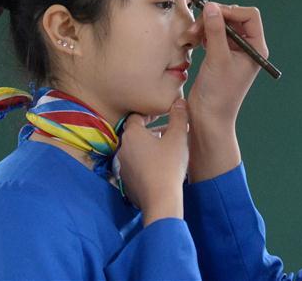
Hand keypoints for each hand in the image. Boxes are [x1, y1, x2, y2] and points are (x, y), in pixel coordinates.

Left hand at [117, 99, 188, 225]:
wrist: (160, 200)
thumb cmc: (169, 165)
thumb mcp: (178, 137)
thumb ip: (179, 116)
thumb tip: (179, 101)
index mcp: (132, 134)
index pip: (136, 116)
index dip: (149, 114)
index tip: (161, 115)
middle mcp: (123, 148)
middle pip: (136, 134)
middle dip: (150, 131)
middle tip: (167, 132)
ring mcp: (122, 166)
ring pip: (135, 150)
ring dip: (148, 148)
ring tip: (166, 150)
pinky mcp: (126, 181)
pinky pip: (135, 166)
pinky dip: (145, 163)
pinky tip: (160, 167)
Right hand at [188, 2, 267, 125]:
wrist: (207, 118)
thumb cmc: (219, 93)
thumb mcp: (218, 59)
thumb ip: (216, 31)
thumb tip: (212, 6)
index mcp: (255, 48)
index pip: (250, 16)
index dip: (231, 11)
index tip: (212, 14)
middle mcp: (247, 47)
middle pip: (233, 17)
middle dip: (213, 18)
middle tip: (195, 28)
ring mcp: (232, 50)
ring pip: (219, 24)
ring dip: (203, 26)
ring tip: (189, 37)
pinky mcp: (219, 54)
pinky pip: (211, 34)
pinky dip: (200, 34)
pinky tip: (191, 41)